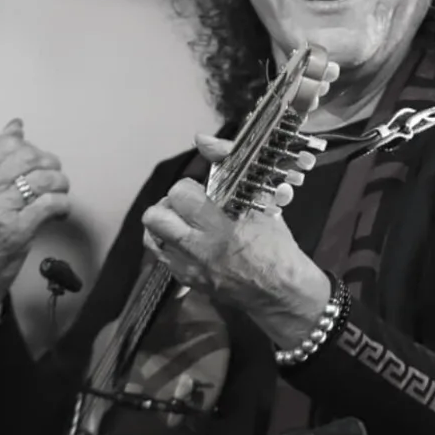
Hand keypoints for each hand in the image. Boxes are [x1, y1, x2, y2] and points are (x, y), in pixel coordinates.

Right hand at [0, 120, 70, 334]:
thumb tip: (15, 128)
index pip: (6, 144)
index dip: (29, 149)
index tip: (36, 158)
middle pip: (29, 157)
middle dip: (49, 165)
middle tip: (52, 177)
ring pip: (44, 179)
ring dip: (59, 186)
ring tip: (57, 196)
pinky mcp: (15, 232)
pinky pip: (51, 205)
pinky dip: (62, 206)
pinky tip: (58, 214)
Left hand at [141, 128, 329, 346]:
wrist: (283, 295)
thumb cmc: (275, 246)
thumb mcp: (260, 201)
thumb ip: (229, 165)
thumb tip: (202, 139)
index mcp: (221, 225)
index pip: (180, 194)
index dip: (188, 188)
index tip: (202, 192)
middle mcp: (200, 248)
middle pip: (155, 216)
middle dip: (168, 205)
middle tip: (186, 207)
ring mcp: (189, 268)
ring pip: (151, 237)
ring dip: (163, 225)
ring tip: (183, 223)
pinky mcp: (185, 282)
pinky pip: (161, 257)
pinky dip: (168, 245)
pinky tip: (187, 243)